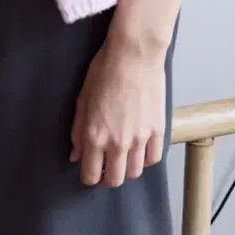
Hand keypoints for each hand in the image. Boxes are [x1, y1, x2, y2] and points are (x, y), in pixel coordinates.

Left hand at [70, 36, 166, 187]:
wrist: (134, 54)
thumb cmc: (104, 72)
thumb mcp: (82, 101)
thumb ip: (78, 132)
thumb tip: (76, 155)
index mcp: (95, 136)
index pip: (91, 175)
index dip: (89, 176)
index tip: (91, 169)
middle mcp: (117, 143)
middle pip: (114, 180)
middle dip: (108, 177)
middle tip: (107, 165)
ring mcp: (140, 138)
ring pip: (134, 173)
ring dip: (127, 168)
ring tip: (123, 156)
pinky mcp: (158, 130)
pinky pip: (153, 158)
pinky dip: (145, 158)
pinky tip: (139, 148)